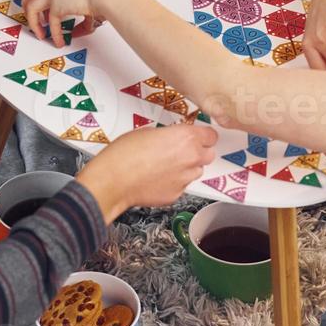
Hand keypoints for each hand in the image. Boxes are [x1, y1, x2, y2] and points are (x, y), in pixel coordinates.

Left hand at [21, 0, 127, 46]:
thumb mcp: (90, 8)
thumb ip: (82, 21)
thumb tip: (77, 33)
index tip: (43, 13)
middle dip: (27, 4)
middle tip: (31, 19)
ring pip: (31, 4)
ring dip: (33, 22)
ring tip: (39, 34)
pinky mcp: (56, 4)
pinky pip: (50, 23)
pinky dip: (54, 34)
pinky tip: (59, 41)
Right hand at [76, 122, 218, 221]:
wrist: (114, 180)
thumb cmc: (125, 153)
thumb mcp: (148, 131)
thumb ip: (170, 135)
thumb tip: (174, 139)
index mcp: (186, 138)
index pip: (211, 136)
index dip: (203, 136)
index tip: (198, 136)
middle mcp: (191, 158)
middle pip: (209, 155)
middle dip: (198, 152)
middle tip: (181, 151)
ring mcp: (185, 178)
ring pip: (196, 171)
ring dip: (186, 168)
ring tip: (165, 166)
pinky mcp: (177, 194)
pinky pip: (182, 185)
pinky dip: (174, 182)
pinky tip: (157, 178)